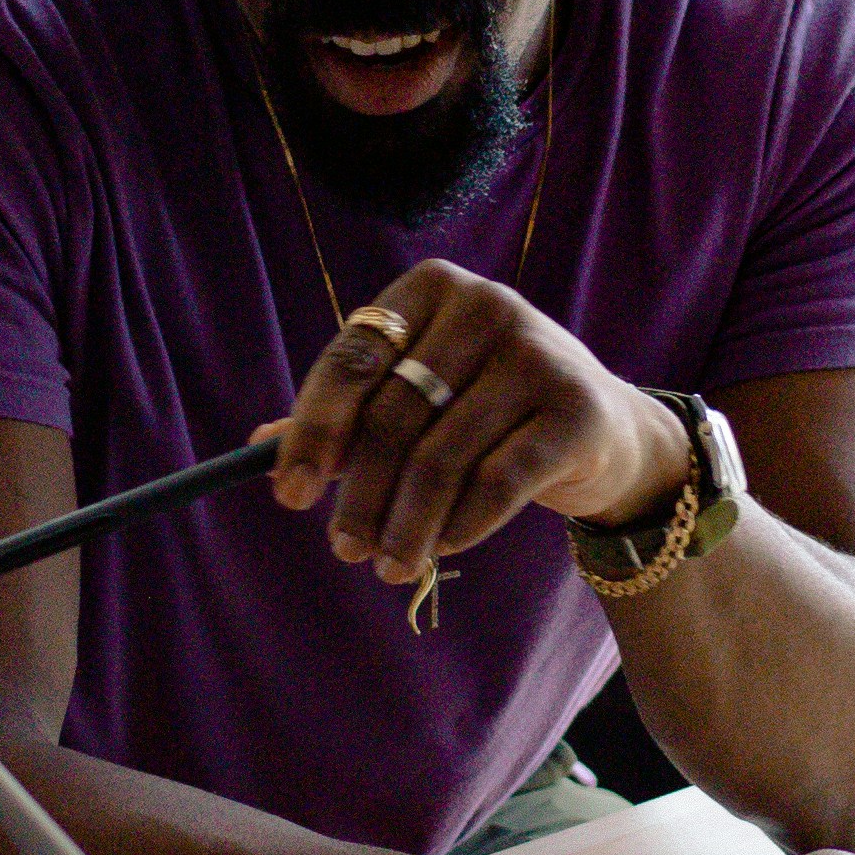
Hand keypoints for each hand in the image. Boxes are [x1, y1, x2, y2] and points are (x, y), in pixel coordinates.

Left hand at [269, 262, 690, 592]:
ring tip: (388, 566)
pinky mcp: (577, 408)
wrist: (599, 426)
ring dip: (406, 526)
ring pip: (443, 457)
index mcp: (431, 288)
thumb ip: (347, 416)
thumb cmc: (486, 409)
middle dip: (360, 494)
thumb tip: (255, 449)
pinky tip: (440, 548)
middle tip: (342, 550)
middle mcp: (486, 305)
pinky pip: (499, 483)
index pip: (353, 359)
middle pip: (396, 415)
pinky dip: (460, 525)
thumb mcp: (418, 396)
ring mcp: (537, 352)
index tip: (289, 495)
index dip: (313, 430)